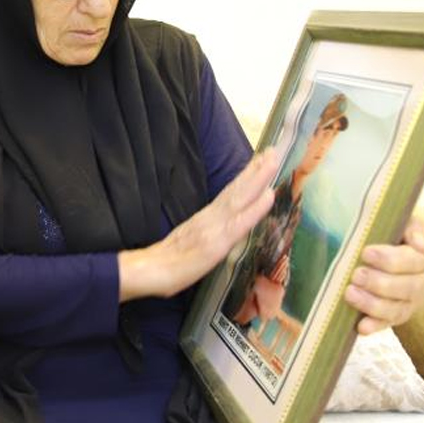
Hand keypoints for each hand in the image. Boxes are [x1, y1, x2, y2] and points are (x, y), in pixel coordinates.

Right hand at [119, 149, 279, 300]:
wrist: (149, 271)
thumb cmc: (169, 261)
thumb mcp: (190, 240)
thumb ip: (205, 230)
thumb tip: (219, 225)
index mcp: (206, 217)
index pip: (230, 193)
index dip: (246, 176)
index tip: (261, 159)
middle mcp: (212, 217)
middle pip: (237, 190)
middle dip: (256, 170)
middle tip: (273, 150)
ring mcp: (214, 228)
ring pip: (240, 198)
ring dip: (258, 179)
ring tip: (272, 161)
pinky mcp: (216, 243)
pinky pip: (240, 223)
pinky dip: (255, 208)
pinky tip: (269, 196)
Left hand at [344, 216, 423, 333]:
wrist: (390, 254)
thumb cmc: (394, 235)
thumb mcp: (404, 223)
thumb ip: (413, 227)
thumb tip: (418, 241)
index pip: (415, 261)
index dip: (391, 259)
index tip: (366, 252)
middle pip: (408, 288)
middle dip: (380, 282)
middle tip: (356, 274)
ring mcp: (411, 303)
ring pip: (397, 309)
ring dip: (373, 304)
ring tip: (350, 293)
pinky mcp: (397, 317)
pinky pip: (388, 324)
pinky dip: (375, 326)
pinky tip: (361, 327)